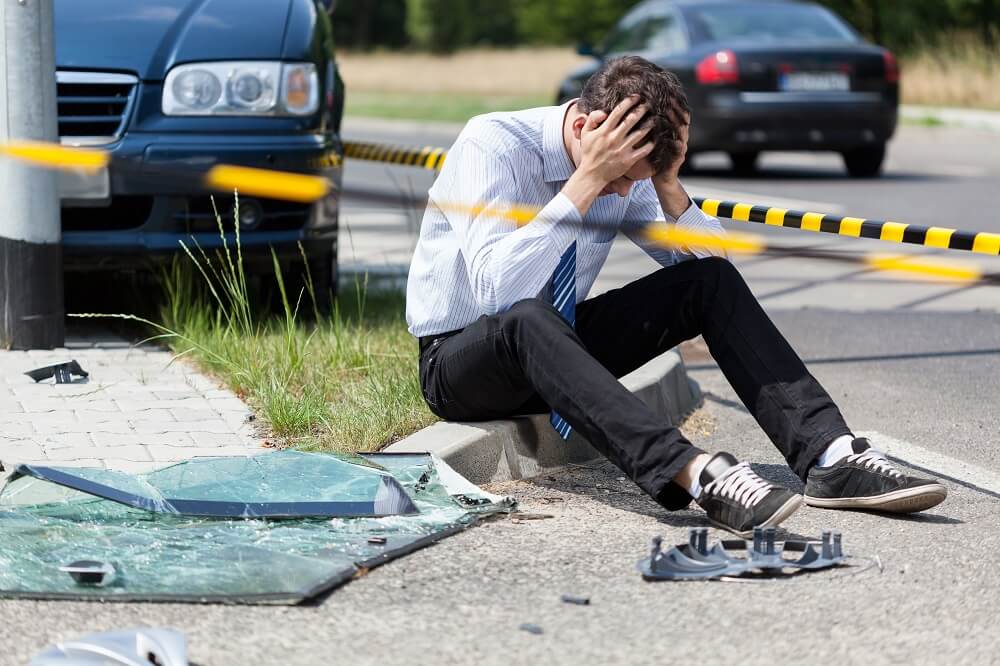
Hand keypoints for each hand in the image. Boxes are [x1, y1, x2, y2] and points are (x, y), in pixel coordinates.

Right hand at [577, 95, 655, 186]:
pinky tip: (655, 138)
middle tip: (649, 104)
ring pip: (640, 133)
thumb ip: (592, 119)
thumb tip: (604, 112)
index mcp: (604, 131)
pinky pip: (643, 150)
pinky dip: (651, 144)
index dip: (629, 102)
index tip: (636, 97)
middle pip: (632, 120)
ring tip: (655, 118)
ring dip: (649, 124)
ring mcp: (622, 150)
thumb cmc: (589, 152)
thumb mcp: (585, 134)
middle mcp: (614, 139)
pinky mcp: (628, 160)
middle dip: (642, 110)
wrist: (592, 174)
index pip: (618, 112)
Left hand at [652, 104, 691, 218]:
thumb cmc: (655, 159)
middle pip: (681, 120)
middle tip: (670, 99)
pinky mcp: (678, 159)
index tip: (666, 94)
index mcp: (673, 133)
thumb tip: (638, 112)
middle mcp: (680, 138)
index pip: (676, 114)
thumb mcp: (653, 141)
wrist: (663, 179)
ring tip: (670, 113)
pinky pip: (679, 149)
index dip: (673, 104)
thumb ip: (650, 128)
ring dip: (676, 122)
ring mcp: (681, 148)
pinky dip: (676, 143)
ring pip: (681, 132)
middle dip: (676, 109)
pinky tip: (673, 137)